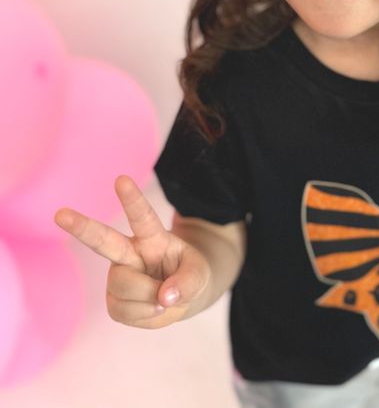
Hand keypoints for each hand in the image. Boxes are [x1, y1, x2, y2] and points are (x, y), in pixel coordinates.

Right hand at [55, 176, 211, 328]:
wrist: (179, 299)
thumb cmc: (188, 276)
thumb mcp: (201, 274)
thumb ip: (189, 282)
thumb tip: (165, 297)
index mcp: (152, 237)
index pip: (142, 216)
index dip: (132, 199)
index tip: (121, 179)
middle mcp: (130, 252)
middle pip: (104, 240)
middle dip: (82, 227)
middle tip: (60, 214)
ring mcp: (118, 275)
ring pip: (124, 286)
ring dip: (149, 298)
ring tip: (162, 297)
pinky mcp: (113, 300)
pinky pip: (125, 311)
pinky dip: (145, 315)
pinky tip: (151, 308)